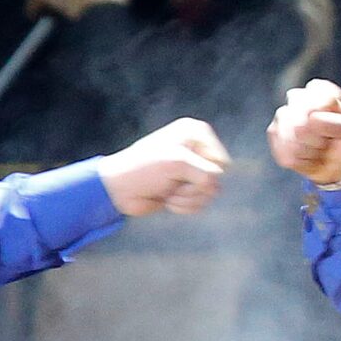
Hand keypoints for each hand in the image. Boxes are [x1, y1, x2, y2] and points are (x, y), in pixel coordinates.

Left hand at [97, 118, 229, 216]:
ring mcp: (192, 170)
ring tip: (168, 193)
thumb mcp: (177, 164)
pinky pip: (201, 203)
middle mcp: (196, 148)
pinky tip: (168, 201)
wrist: (120, 190)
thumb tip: (216, 187)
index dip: (203, 170)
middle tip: (173, 184)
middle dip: (194, 188)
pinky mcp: (187, 188)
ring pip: (210, 193)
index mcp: (195, 132)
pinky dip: (185, 207)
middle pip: (217, 179)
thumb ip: (206, 174)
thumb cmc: (143, 168)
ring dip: (188, 199)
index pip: (220, 160)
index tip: (179, 167)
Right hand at [268, 80, 340, 187]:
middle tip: (327, 141)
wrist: (336, 165)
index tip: (340, 130)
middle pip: (302, 125)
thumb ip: (336, 124)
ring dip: (308, 151)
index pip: (322, 104)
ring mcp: (283, 113)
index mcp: (322, 90)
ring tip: (317, 149)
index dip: (330, 124)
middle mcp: (299, 97)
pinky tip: (307, 156)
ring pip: (291, 139)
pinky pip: (284, 152)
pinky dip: (299, 161)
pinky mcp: (274, 132)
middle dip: (317, 140)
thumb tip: (311, 119)